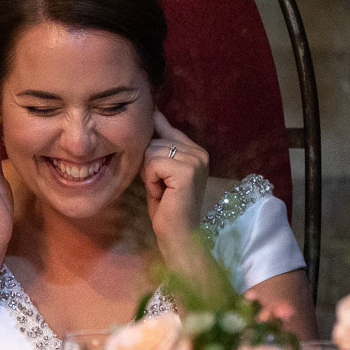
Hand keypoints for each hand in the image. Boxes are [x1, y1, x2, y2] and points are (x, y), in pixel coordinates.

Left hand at [142, 112, 208, 257]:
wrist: (179, 235)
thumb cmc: (167, 206)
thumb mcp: (161, 171)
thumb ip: (159, 146)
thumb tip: (152, 114)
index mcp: (196, 150)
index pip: (167, 128)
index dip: (153, 136)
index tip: (151, 135)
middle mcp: (200, 152)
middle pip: (154, 140)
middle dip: (149, 165)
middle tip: (162, 187)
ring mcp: (195, 160)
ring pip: (151, 151)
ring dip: (149, 175)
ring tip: (163, 191)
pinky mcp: (187, 170)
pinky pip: (153, 163)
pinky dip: (151, 181)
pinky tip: (162, 194)